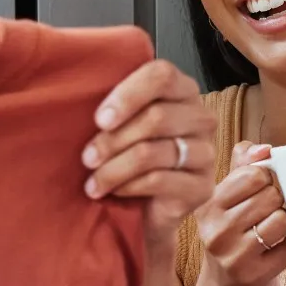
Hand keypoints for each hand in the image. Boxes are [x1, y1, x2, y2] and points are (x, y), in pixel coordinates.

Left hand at [82, 59, 215, 249]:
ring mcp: (206, 153)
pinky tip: (115, 191)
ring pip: (153, 152)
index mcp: (182, 91)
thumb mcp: (119, 124)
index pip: (162, 75)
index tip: (99, 119)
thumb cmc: (127, 156)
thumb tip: (79, 90)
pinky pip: (159, 180)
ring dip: (114, 169)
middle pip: (157, 116)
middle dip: (113, 140)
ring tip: (93, 182)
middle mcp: (201, 118)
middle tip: (87, 158)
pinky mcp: (202, 186)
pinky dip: (129, 186)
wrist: (146, 210)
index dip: (128, 95)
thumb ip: (112, 105)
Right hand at [194, 141, 285, 285]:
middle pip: (270, 196)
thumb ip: (241, 167)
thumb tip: (264, 148)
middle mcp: (214, 231)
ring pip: (282, 220)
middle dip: (279, 201)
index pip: (252, 174)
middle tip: (271, 212)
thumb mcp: (227, 201)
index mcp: (207, 205)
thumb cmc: (232, 237)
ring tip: (276, 230)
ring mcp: (232, 256)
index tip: (264, 188)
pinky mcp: (253, 276)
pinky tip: (281, 248)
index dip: (268, 178)